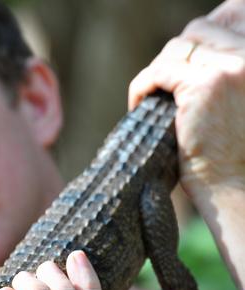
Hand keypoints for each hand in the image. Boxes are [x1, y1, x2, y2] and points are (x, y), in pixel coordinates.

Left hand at [128, 0, 244, 194]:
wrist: (236, 186)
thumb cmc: (235, 150)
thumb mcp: (240, 97)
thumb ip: (223, 69)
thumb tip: (190, 47)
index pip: (234, 14)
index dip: (203, 31)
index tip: (181, 56)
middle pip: (199, 30)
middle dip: (175, 55)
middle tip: (163, 86)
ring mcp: (230, 67)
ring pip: (177, 47)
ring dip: (158, 71)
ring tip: (153, 99)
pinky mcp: (204, 85)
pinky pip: (159, 72)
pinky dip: (143, 86)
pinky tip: (140, 105)